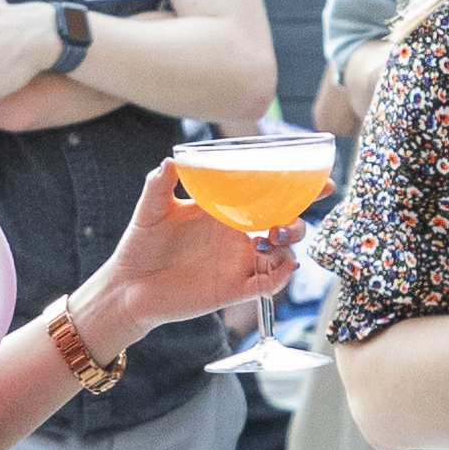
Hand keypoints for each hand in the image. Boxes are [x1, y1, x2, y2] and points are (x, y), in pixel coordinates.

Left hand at [87, 157, 292, 342]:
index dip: (296, 188)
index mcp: (224, 210)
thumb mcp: (150, 209)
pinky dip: (281, 276)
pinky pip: (268, 284)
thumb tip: (171, 160)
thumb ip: (160, 184)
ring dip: (288, 245)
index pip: (266, 196)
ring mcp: (238, 262)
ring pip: (282, 253)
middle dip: (299, 219)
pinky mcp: (234, 289)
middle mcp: (237, 235)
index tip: (320, 180)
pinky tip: (281, 266)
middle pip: (284, 224)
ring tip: (272, 239)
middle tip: (286, 219)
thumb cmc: (140, 245)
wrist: (128, 286)